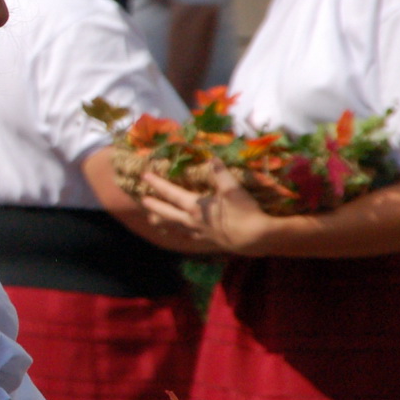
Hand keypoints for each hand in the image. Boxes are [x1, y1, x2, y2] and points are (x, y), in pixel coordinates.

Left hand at [139, 160, 277, 255]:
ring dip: (164, 223)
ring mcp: (201, 233)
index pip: (171, 193)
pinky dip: (183, 233)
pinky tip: (184, 233)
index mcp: (195, 207)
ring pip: (177, 227)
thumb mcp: (232, 189)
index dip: (157, 184)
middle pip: (168, 213)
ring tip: (153, 222)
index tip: (145, 176)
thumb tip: (212, 157)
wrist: (257, 238)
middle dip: (155, 206)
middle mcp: (193, 221)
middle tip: (142, 201)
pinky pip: (191, 237)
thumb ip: (220, 173)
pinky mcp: (210, 241)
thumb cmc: (244, 212)